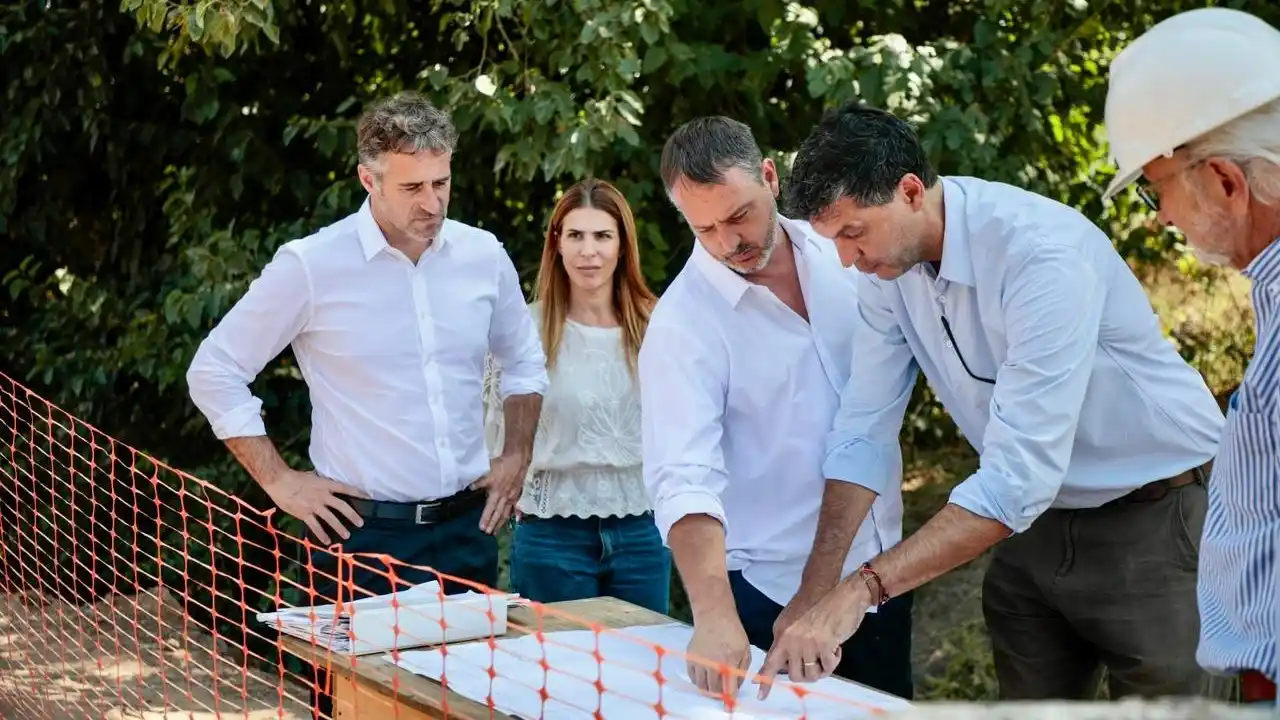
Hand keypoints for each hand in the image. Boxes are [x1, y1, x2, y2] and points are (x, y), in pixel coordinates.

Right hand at [262, 469, 367, 545]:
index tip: (368, 498)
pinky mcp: (305, 514)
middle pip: (342, 506)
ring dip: (340, 527)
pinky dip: (322, 534)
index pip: (345, 488)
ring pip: (331, 518)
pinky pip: (315, 526)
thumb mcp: (312, 476)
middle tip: (361, 523)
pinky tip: (327, 541)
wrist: (280, 481)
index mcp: (326, 484)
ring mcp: (314, 505)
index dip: (358, 493)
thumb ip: (322, 482)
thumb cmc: (295, 477)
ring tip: (347, 535)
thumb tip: (327, 482)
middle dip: (353, 515)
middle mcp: (323, 495)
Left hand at [471, 453, 525, 534]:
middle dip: (493, 524)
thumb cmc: (502, 465)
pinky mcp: (517, 495)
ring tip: (496, 532)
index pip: (490, 508)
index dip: (486, 518)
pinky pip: (513, 508)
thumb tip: (470, 488)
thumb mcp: (488, 472)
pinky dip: (510, 516)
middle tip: (488, 534)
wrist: (518, 460)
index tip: (482, 528)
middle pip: (498, 514)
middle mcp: (505, 497)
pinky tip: (507, 520)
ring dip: (500, 523)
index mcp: (497, 492)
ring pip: (506, 513)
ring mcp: (512, 497)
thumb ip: (479, 481)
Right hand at [686, 614, 751, 699]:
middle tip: (722, 691)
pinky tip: (705, 675)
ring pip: (701, 685)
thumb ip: (742, 670)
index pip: (728, 688)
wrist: (714, 616)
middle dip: (719, 694)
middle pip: (713, 689)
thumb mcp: (745, 650)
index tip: (729, 708)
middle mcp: (712, 663)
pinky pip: (692, 677)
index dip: (729, 700)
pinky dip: (699, 680)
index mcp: (728, 661)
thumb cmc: (733, 632)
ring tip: (714, 684)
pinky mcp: (690, 657)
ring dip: (708, 688)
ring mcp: (699, 660)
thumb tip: (736, 687)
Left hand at [754, 581, 868, 699]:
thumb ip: (785, 642)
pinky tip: (836, 647)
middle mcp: (790, 640)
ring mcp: (807, 643)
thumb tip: (783, 665)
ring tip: (827, 655)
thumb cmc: (814, 605)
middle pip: (794, 675)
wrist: (833, 589)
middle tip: (816, 664)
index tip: (761, 695)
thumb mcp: (791, 622)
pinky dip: (834, 661)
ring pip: (811, 674)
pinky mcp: (824, 644)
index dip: (765, 680)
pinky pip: (828, 667)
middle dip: (806, 674)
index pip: (770, 662)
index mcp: (780, 633)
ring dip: (822, 669)